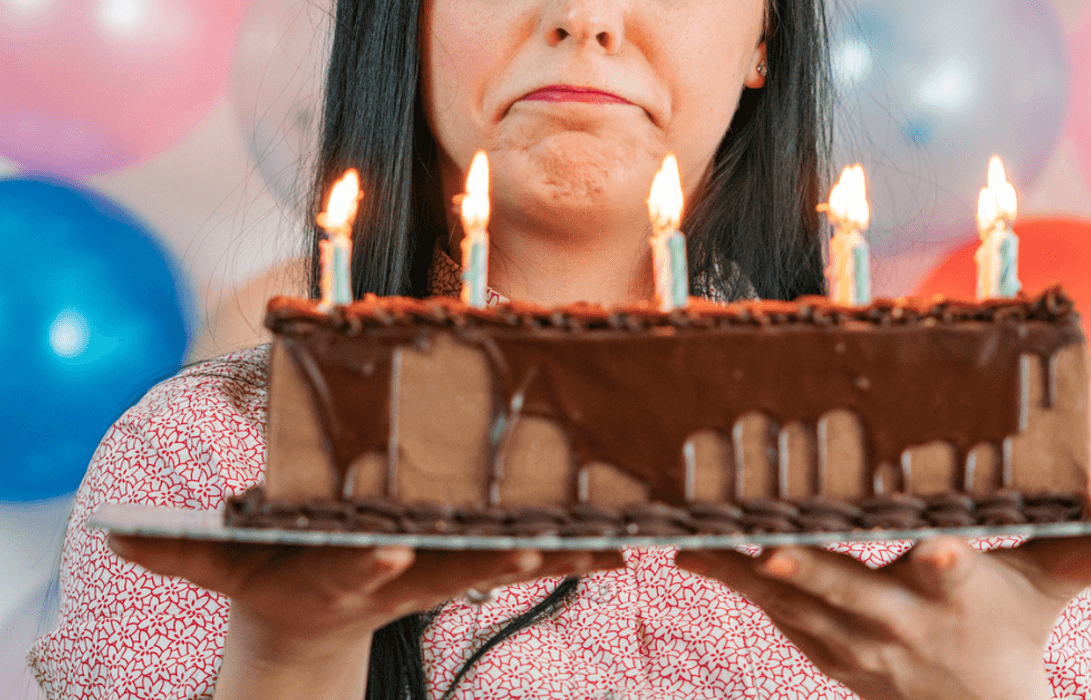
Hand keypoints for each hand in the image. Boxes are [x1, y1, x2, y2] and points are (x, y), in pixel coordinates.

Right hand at [108, 535, 621, 698]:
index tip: (391, 553)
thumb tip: (120, 540)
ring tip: (612, 542)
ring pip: (505, 561)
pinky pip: (528, 556)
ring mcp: (443, 573)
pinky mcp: (468, 565)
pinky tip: (623, 541)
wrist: (313, 619)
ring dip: (557, 552)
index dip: (374, 561)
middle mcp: (405, 573)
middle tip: (541, 542)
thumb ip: (184, 556)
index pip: (362, 567)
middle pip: (452, 566)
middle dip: (495, 555)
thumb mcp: (227, 568)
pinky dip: (573, 550)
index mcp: (348, 571)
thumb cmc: (271, 581)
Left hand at [676, 532, 1090, 699]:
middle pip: (852, 596)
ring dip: (742, 577)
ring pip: (793, 607)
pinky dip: (733, 586)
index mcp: (955, 597)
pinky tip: (689, 554)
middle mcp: (898, 623)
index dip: (946, 567)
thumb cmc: (1007, 633)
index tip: (937, 552)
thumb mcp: (1052, 589)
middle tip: (769, 553)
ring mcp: (852, 643)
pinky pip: (772, 615)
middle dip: (811, 576)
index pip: (953, 579)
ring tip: (691, 541)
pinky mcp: (820, 648)